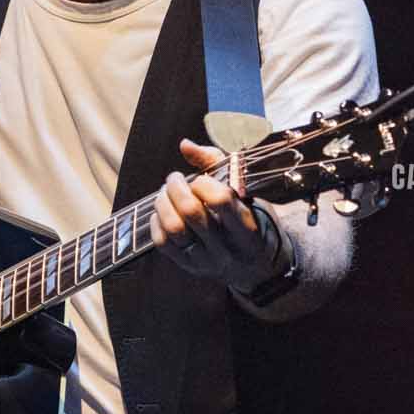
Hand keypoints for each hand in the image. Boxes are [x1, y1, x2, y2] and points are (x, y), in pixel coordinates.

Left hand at [151, 139, 281, 290]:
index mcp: (247, 228)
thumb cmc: (250, 220)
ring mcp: (206, 261)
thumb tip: (184, 145)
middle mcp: (227, 249)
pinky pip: (162, 242)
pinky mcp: (189, 267)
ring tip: (166, 193)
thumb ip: (215, 163)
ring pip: (173, 227)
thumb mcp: (245, 192)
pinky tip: (163, 211)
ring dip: (163, 203)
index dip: (204, 183)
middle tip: (174, 178)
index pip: (220, 200)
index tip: (201, 179)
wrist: (256, 267)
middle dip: (176, 187)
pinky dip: (157, 221)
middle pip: (191, 212)